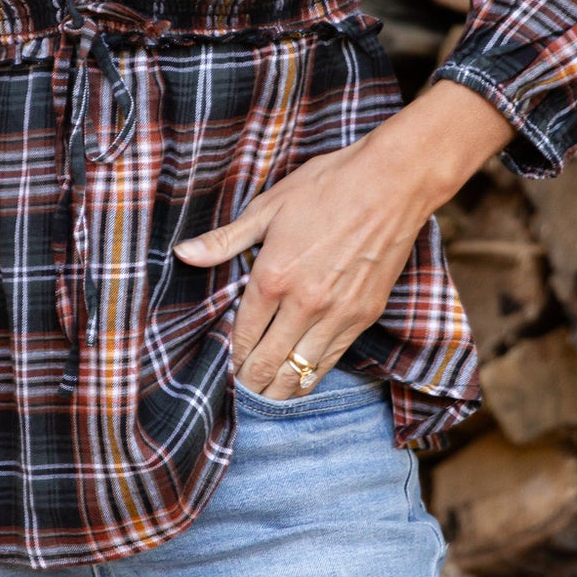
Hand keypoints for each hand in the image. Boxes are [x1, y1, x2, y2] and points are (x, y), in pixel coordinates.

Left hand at [171, 77, 513, 398]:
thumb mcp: (269, 207)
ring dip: (277, 388)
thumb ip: (225, 240)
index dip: (231, 355)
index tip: (226, 365)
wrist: (392, 183)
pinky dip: (310, 377)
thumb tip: (183, 254)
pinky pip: (331, 361)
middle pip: (267, 363)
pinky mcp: (364, 316)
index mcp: (274, 276)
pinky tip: (298, 380)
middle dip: (249, 380)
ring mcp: (337, 314)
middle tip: (240, 386)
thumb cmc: (327, 187)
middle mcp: (304, 304)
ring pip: (299, 372)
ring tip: (264, 392)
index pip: (243, 334)